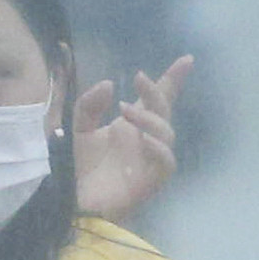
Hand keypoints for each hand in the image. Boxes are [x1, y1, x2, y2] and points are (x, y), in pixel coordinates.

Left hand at [68, 57, 191, 222]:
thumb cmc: (79, 166)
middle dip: (157, 91)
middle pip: (164, 110)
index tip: (186, 59)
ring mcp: (150, 159)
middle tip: (139, 78)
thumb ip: (89, 104)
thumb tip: (110, 84)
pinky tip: (144, 140)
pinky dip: (159, 148)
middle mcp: (145, 139)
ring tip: (125, 110)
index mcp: (132, 125)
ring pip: (166, 134)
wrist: (72, 200)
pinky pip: (166, 162)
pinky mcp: (151, 180)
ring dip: (149, 118)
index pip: (157, 99)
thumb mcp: (78, 128)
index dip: (172, 79)